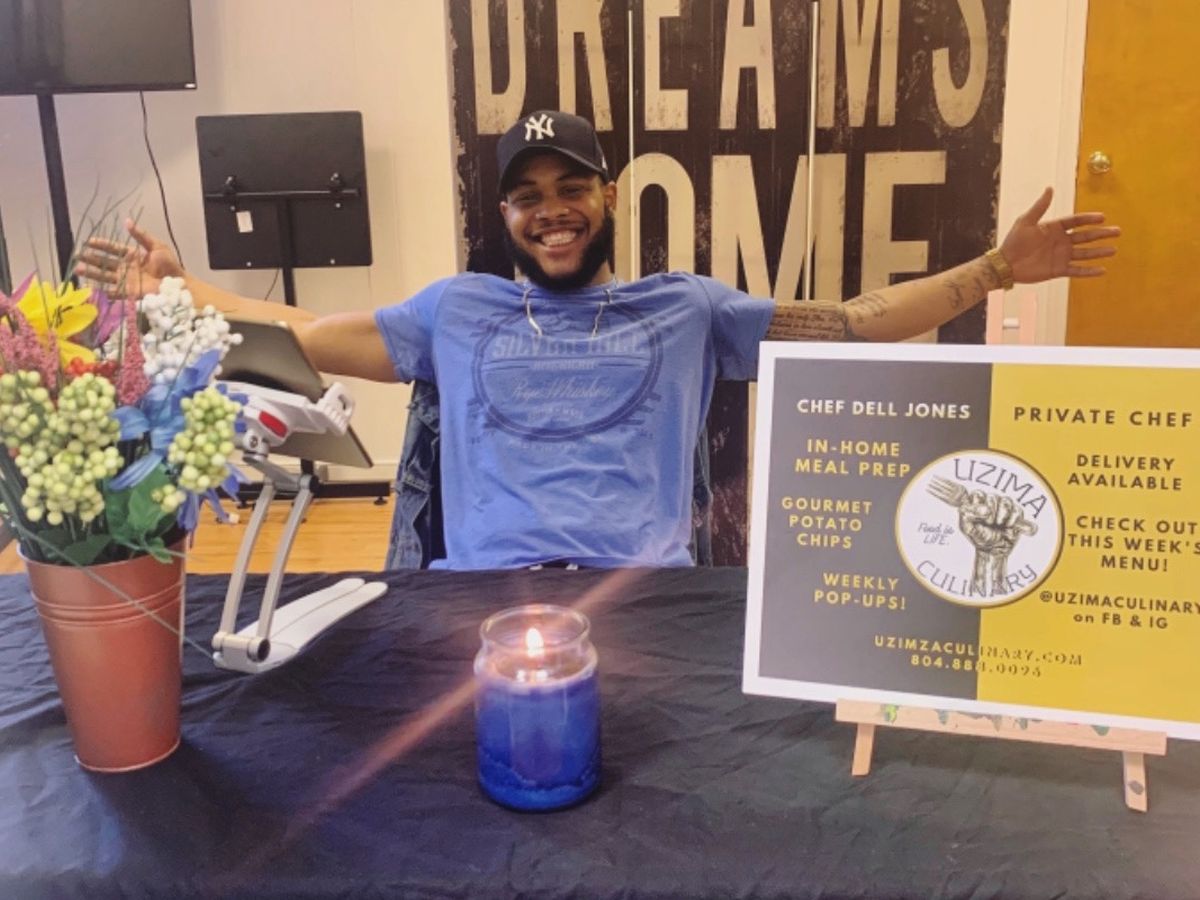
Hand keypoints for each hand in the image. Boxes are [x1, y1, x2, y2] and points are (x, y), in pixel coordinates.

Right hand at [74, 219, 183, 298]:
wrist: (178, 284)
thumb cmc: (169, 265)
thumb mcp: (156, 246)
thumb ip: (141, 235)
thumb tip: (127, 221)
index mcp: (132, 256)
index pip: (112, 249)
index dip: (101, 245)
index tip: (88, 242)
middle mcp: (126, 268)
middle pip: (105, 262)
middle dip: (90, 259)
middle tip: (76, 255)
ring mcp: (126, 281)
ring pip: (105, 276)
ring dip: (91, 273)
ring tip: (77, 269)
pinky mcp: (129, 293)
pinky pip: (114, 292)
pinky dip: (103, 292)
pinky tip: (90, 289)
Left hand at [999, 187, 1119, 283]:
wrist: (1005, 264)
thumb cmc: (1013, 241)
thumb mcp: (1026, 221)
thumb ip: (1040, 206)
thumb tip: (1050, 188)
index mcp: (1054, 228)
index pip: (1076, 221)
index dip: (1089, 219)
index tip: (1102, 217)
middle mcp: (1061, 241)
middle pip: (1086, 236)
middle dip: (1101, 234)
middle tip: (1117, 231)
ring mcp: (1061, 256)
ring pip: (1085, 253)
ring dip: (1099, 252)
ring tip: (1114, 249)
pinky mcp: (1058, 270)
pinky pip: (1077, 270)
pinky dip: (1089, 271)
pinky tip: (1102, 270)